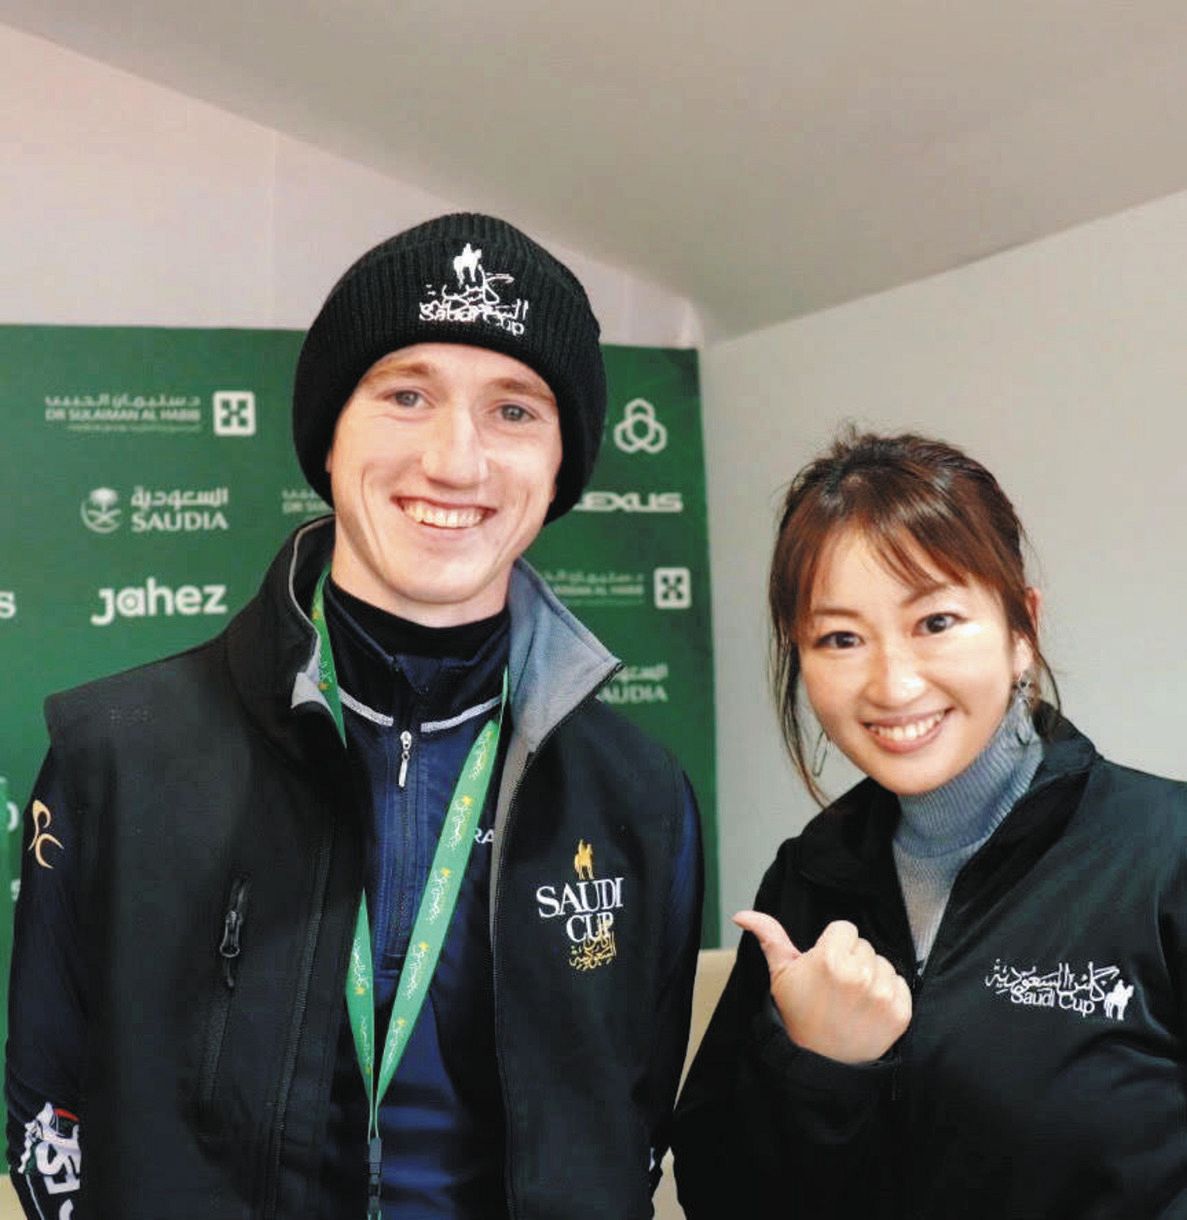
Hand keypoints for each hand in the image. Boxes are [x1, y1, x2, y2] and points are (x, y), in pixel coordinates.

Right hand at [734, 912, 911, 1063]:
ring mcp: (881, 995)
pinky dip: (889, 993)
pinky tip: (869, 1007)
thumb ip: (769, 936)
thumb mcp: (780, 974)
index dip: (833, 945)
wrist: (818, 1062)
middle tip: (836, 985)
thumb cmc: (798, 1014)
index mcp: (829, 959)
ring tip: (852, 998)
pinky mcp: (899, 1013)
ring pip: (883, 962)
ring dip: (871, 975)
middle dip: (852, 959)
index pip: (845, 928)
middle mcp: (858, 975)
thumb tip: (741, 914)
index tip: (825, 965)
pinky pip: (901, 983)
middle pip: (864, 945)